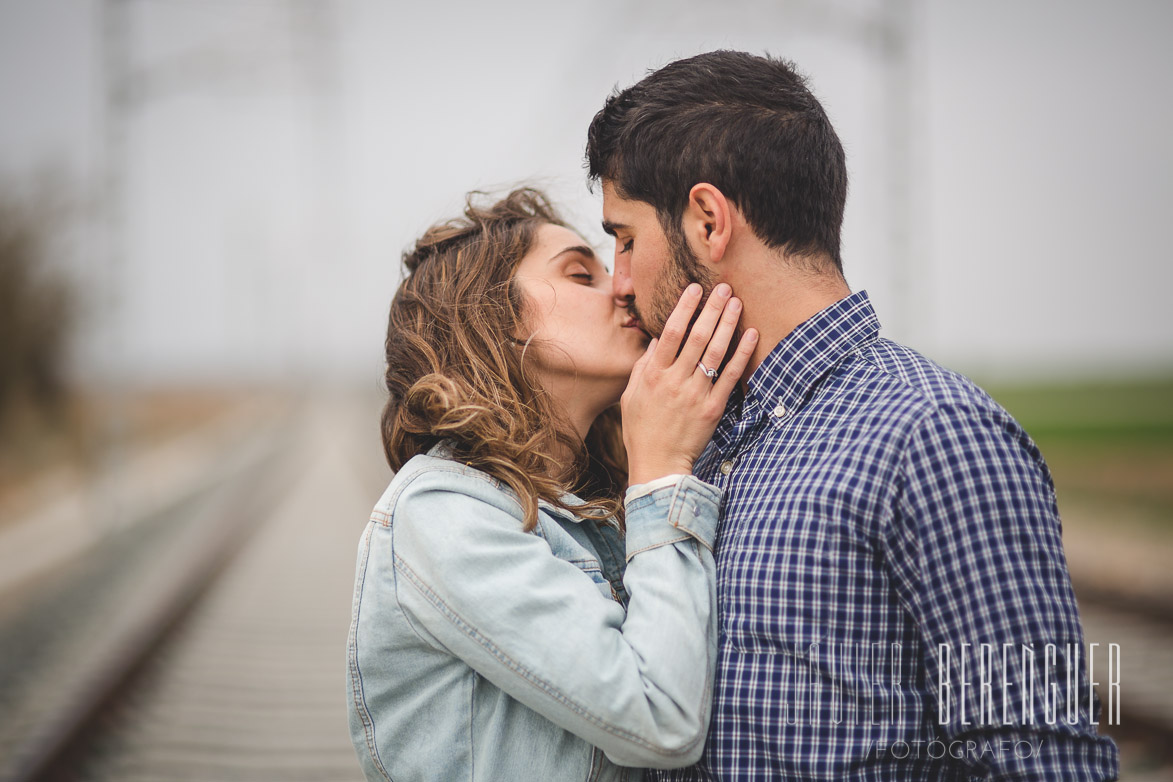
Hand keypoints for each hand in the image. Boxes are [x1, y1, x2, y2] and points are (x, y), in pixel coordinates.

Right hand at [621, 282, 757, 485]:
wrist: (658, 465)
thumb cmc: (641, 430)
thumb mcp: (631, 396)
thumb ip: (643, 366)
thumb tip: (656, 339)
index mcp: (652, 375)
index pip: (669, 332)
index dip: (683, 308)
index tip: (694, 289)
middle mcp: (674, 381)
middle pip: (696, 337)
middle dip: (711, 309)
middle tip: (723, 287)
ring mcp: (695, 395)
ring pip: (715, 352)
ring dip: (727, 324)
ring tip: (736, 302)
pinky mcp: (713, 409)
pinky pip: (731, 376)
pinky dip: (742, 353)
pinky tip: (750, 334)